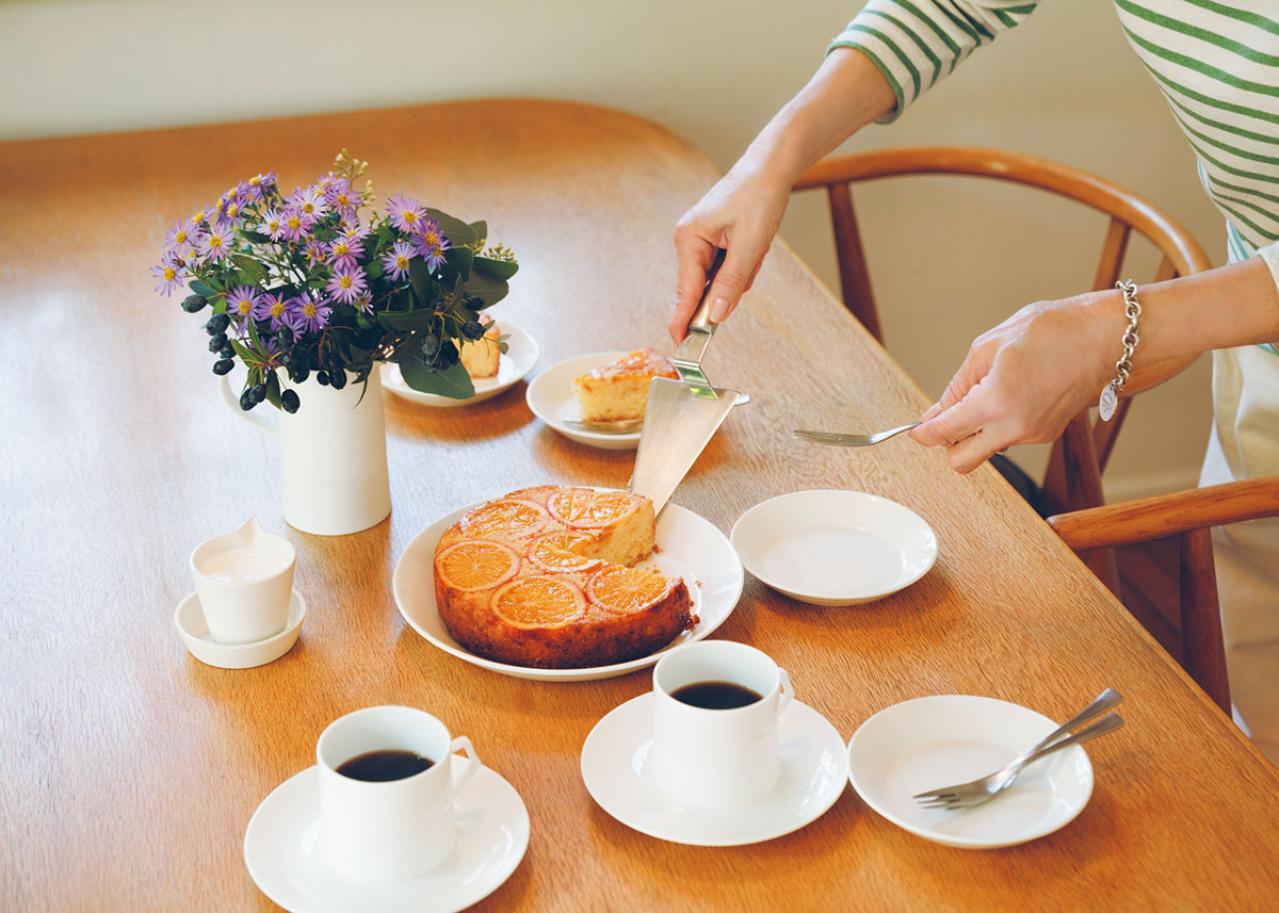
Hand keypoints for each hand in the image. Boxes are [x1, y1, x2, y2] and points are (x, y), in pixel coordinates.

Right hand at [670, 164, 789, 342]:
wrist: (769, 170)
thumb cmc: (758, 198)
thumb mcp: (750, 245)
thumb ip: (731, 283)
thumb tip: (715, 316)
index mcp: (689, 239)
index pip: (686, 291)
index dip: (685, 320)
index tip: (680, 345)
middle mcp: (688, 241)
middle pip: (703, 287)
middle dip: (730, 283)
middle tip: (750, 257)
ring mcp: (698, 242)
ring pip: (718, 280)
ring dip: (741, 271)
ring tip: (754, 244)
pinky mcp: (711, 242)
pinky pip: (726, 268)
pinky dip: (743, 264)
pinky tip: (752, 245)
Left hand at [908, 292, 1119, 471]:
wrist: (1105, 339)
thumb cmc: (1052, 332)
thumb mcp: (988, 347)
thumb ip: (958, 386)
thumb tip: (935, 413)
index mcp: (995, 403)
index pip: (943, 433)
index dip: (923, 432)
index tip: (916, 429)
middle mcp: (1014, 428)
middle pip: (961, 461)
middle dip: (948, 443)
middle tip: (949, 416)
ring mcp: (1032, 435)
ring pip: (986, 449)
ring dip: (977, 430)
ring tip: (992, 388)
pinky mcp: (1045, 436)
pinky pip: (1008, 438)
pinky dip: (999, 424)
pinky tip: (1012, 393)